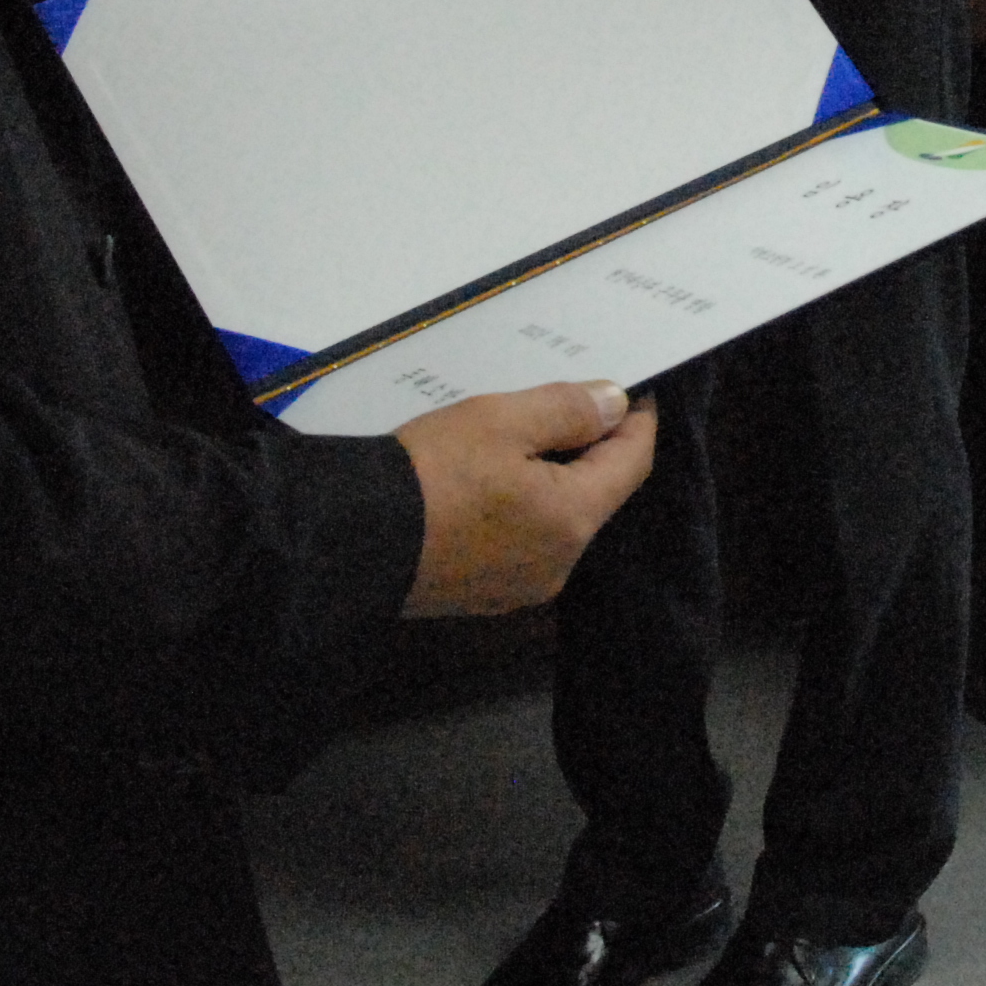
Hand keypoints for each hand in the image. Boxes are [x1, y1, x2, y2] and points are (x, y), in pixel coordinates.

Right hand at [396, 381, 656, 618]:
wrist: (349, 540)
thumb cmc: (430, 473)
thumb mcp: (500, 421)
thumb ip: (568, 410)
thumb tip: (616, 405)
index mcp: (572, 520)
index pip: (632, 463)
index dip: (637, 421)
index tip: (633, 389)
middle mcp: (558, 564)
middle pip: (597, 496)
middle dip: (593, 448)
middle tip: (572, 403)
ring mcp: (520, 587)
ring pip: (559, 522)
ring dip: (555, 480)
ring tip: (527, 438)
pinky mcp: (483, 596)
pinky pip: (523, 543)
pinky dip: (523, 509)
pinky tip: (491, 484)